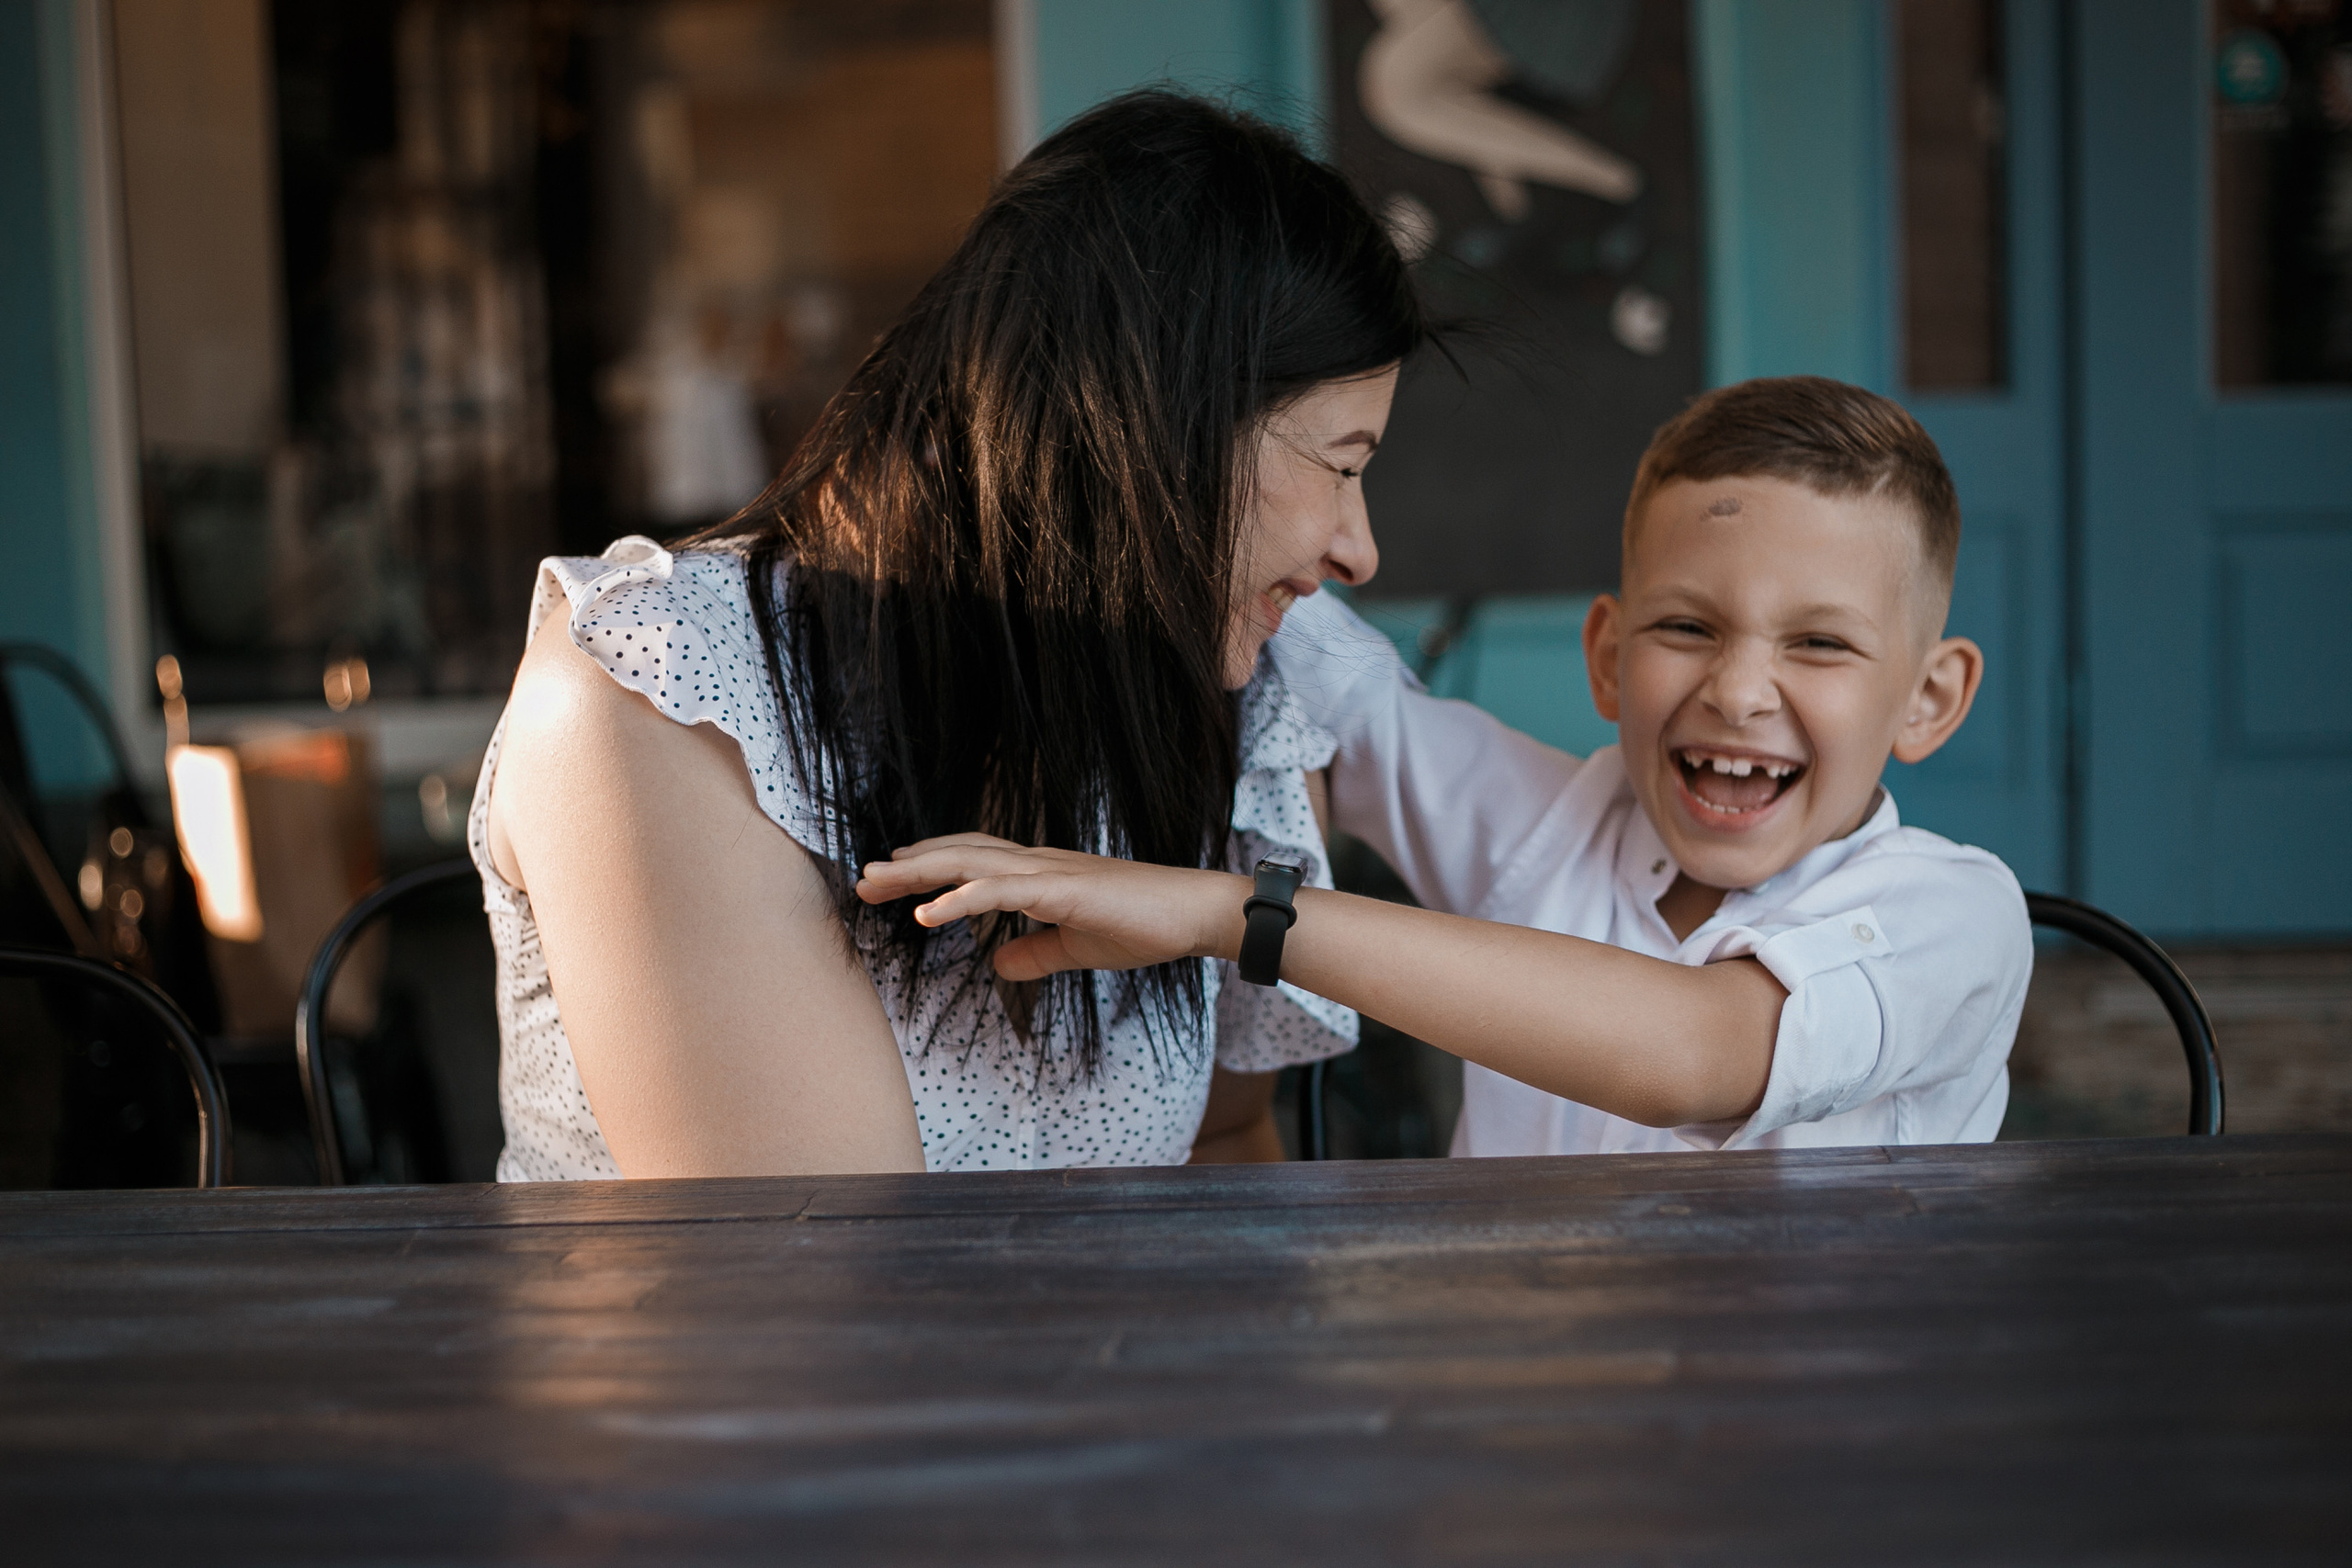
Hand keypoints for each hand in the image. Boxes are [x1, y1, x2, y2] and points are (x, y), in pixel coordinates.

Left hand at [856, 834, 1244, 979]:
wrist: (1193, 914)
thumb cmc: (1143, 926)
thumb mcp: (1076, 948)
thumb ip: (1036, 954)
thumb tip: (1000, 966)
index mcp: (1040, 875)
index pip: (974, 860)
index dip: (932, 865)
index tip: (892, 878)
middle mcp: (1037, 863)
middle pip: (959, 855)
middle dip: (908, 866)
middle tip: (863, 879)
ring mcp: (1048, 872)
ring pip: (970, 864)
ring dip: (920, 873)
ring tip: (878, 882)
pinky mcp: (1063, 889)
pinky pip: (1001, 891)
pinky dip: (961, 899)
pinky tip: (929, 912)